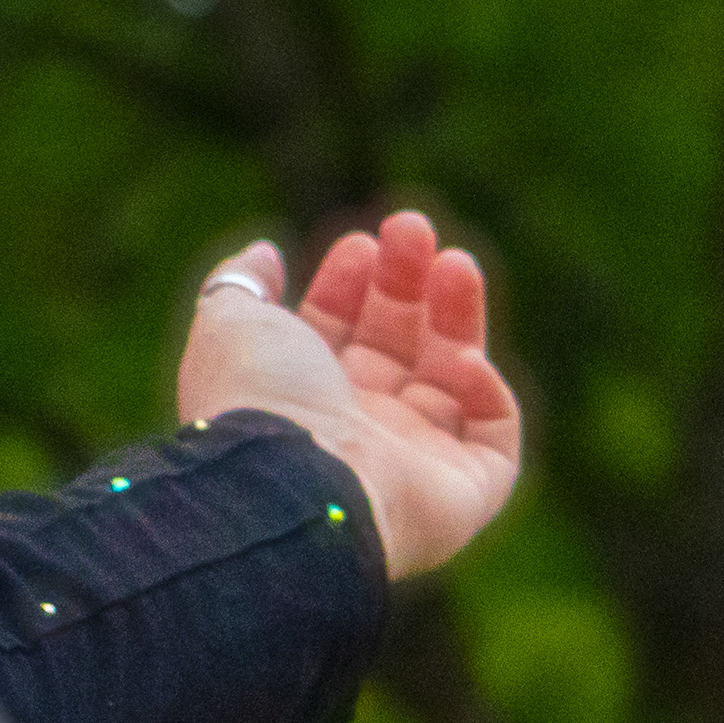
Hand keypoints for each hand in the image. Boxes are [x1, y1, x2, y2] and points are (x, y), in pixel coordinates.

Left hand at [176, 209, 525, 579]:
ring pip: (449, 378)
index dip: (347, 285)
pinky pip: (493, 439)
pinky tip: (461, 359)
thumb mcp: (230, 322)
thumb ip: (243, 284)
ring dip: (457, 315)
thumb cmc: (257, 400)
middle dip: (406, 284)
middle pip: (394, 346)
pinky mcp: (462, 494)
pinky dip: (486, 391)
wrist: (291, 482)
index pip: (334, 333)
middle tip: (413, 227)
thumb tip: (263, 253)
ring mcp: (410, 463)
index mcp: (297, 396)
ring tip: (456, 262)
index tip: (359, 242)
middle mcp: (353, 429)